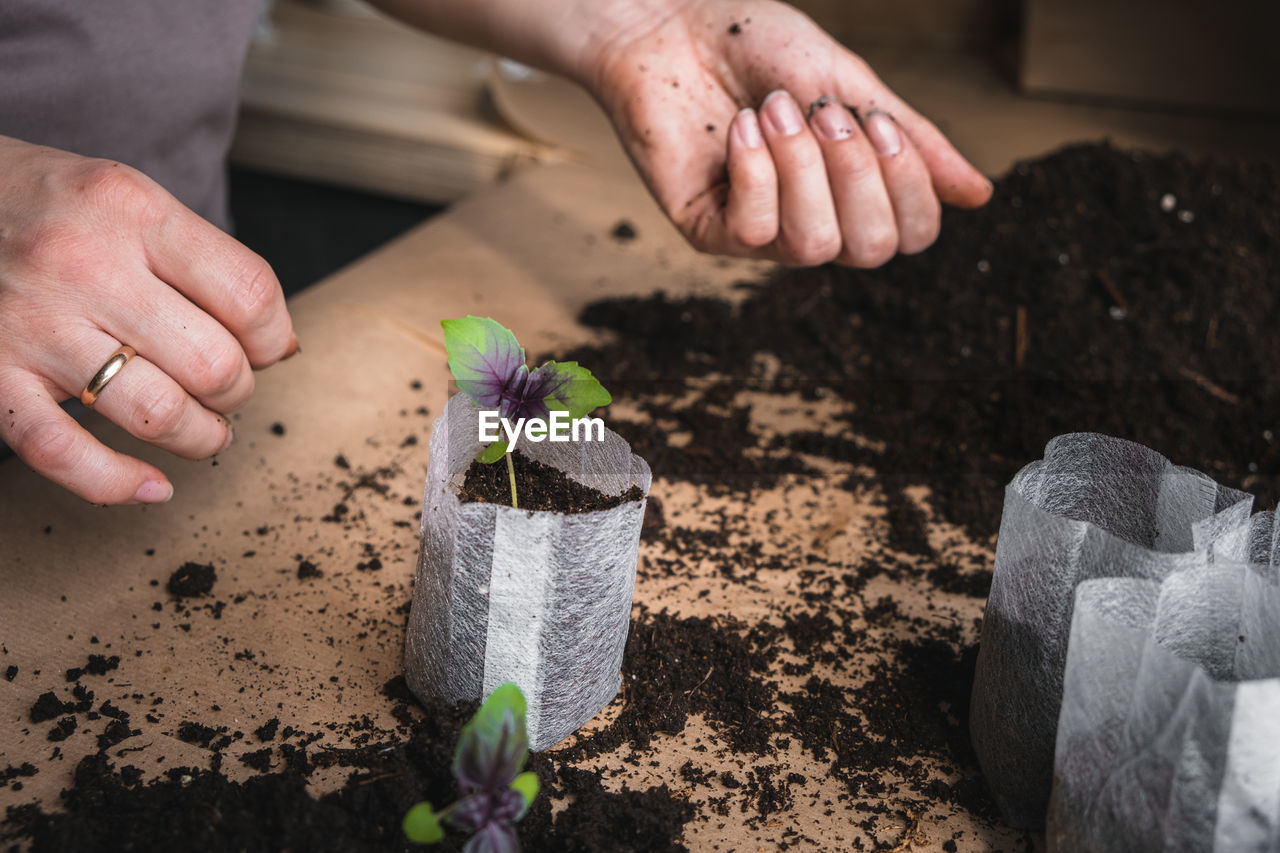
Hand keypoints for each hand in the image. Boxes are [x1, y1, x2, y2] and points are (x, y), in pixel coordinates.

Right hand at [0, 137, 295, 503]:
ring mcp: (34, 325)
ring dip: (199, 438)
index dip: (273, 337)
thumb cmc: (38, 202)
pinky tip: (149, 485)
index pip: (250, 295)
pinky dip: (117, 484)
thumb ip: (197, 257)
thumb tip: (276, 342)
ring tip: (200, 430)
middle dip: (237, 392)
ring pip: (157, 414)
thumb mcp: (124, 197)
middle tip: (224, 388)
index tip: (266, 349)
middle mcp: (85, 265)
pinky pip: (63, 452)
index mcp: (131, 211)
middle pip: (214, 364)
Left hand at [579, 0, 992, 265]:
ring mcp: (759, 231)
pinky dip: (755, 172)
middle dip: (855, 173)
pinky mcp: (708, 230)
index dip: (908, 185)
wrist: (675, 21)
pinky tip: (740, 128)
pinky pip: (754, 232)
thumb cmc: (756, 48)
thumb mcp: (849, 83)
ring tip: (774, 109)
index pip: (911, 235)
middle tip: (822, 110)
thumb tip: (979, 195)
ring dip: (801, 167)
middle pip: (870, 250)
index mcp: (851, 192)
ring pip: (813, 246)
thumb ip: (912, 139)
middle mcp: (812, 221)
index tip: (876, 119)